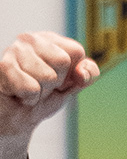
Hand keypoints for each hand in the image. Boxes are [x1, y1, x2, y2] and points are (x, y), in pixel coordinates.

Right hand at [0, 32, 98, 158]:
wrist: (15, 119)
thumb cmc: (42, 97)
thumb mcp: (71, 86)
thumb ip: (87, 75)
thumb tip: (83, 72)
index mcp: (49, 40)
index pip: (76, 51)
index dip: (72, 74)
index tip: (59, 81)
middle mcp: (31, 39)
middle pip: (63, 61)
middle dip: (56, 83)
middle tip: (41, 86)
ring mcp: (15, 50)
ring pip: (48, 76)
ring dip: (41, 92)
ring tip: (29, 91)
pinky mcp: (3, 66)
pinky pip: (31, 88)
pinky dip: (28, 98)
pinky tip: (18, 94)